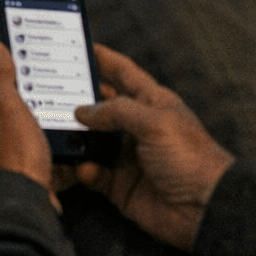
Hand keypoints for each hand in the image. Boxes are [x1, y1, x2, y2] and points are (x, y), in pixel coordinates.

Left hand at [0, 42, 56, 208]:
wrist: (13, 208)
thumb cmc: (9, 155)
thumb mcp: (4, 103)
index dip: (15, 87)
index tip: (37, 87)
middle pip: (5, 119)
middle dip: (28, 118)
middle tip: (55, 117)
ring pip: (17, 146)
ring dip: (37, 145)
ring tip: (59, 145)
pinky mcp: (1, 187)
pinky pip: (26, 171)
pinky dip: (43, 169)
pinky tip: (59, 170)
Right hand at [72, 45, 234, 251]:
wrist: (206, 210)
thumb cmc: (191, 159)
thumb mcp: (156, 122)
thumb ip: (117, 110)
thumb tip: (83, 111)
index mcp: (152, 104)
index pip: (124, 73)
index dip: (104, 58)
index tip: (81, 44)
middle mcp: (137, 127)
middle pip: (101, 106)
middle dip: (77, 98)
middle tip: (49, 88)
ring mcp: (127, 156)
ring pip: (91, 140)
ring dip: (75, 136)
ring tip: (54, 128)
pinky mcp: (119, 184)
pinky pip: (92, 172)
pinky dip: (84, 168)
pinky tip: (83, 166)